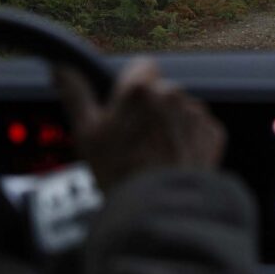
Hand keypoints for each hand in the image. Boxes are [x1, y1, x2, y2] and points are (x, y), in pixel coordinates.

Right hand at [53, 57, 225, 191]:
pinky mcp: (213, 133)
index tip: (125, 106)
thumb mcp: (86, 134)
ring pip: (181, 110)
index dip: (132, 86)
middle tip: (136, 140)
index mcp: (140, 90)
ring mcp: (196, 113)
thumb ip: (76, 94)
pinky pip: (199, 129)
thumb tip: (61, 68)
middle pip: (161, 91)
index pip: (141, 67)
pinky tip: (174, 160)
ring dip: (171, 124)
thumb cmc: (120, 172)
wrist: (160, 207)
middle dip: (151, 108)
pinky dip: (189, 140)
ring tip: (156, 155)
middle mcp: (172, 94)